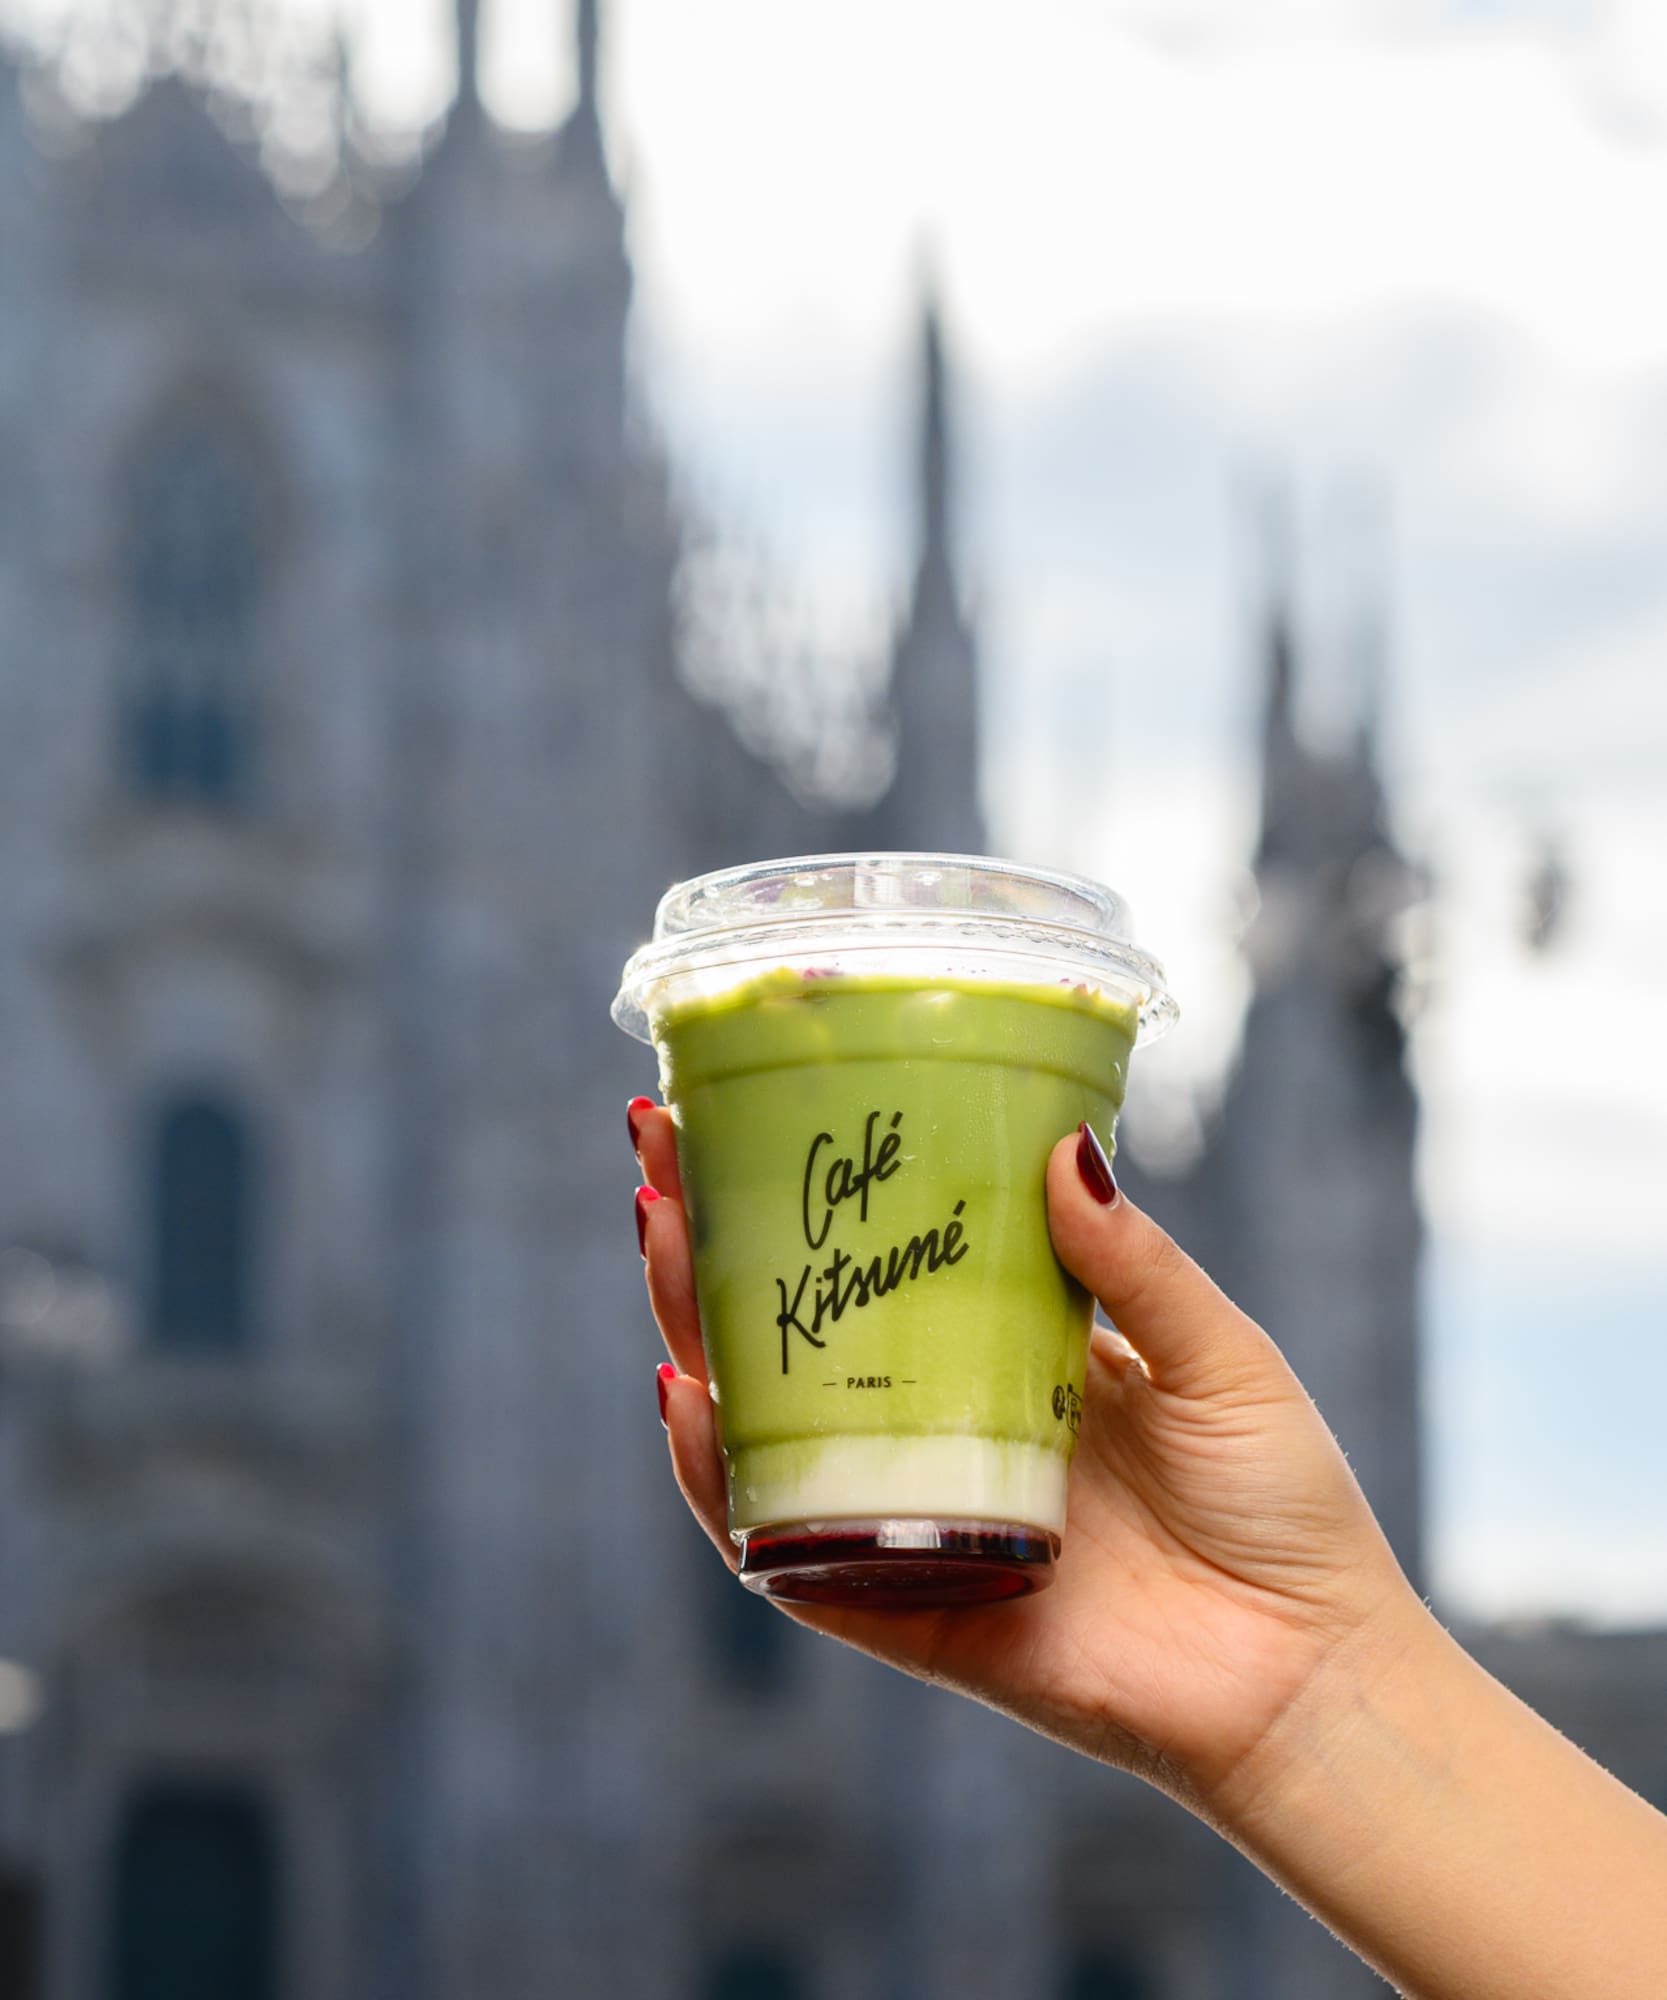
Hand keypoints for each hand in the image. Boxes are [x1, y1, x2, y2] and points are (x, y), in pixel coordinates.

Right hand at [633, 1103, 1425, 1815]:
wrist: (1312, 1671)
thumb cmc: (1280, 1506)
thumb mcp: (1215, 1354)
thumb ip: (1135, 1265)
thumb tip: (1062, 1147)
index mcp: (1007, 1363)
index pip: (882, 1265)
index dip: (809, 1197)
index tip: (739, 1111)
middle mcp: (943, 1433)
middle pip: (795, 1336)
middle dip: (712, 1249)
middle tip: (660, 1160)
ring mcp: (914, 1519)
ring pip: (768, 1429)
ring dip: (694, 1338)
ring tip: (658, 1242)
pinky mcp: (906, 1609)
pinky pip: (788, 1552)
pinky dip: (723, 1486)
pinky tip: (688, 1404)